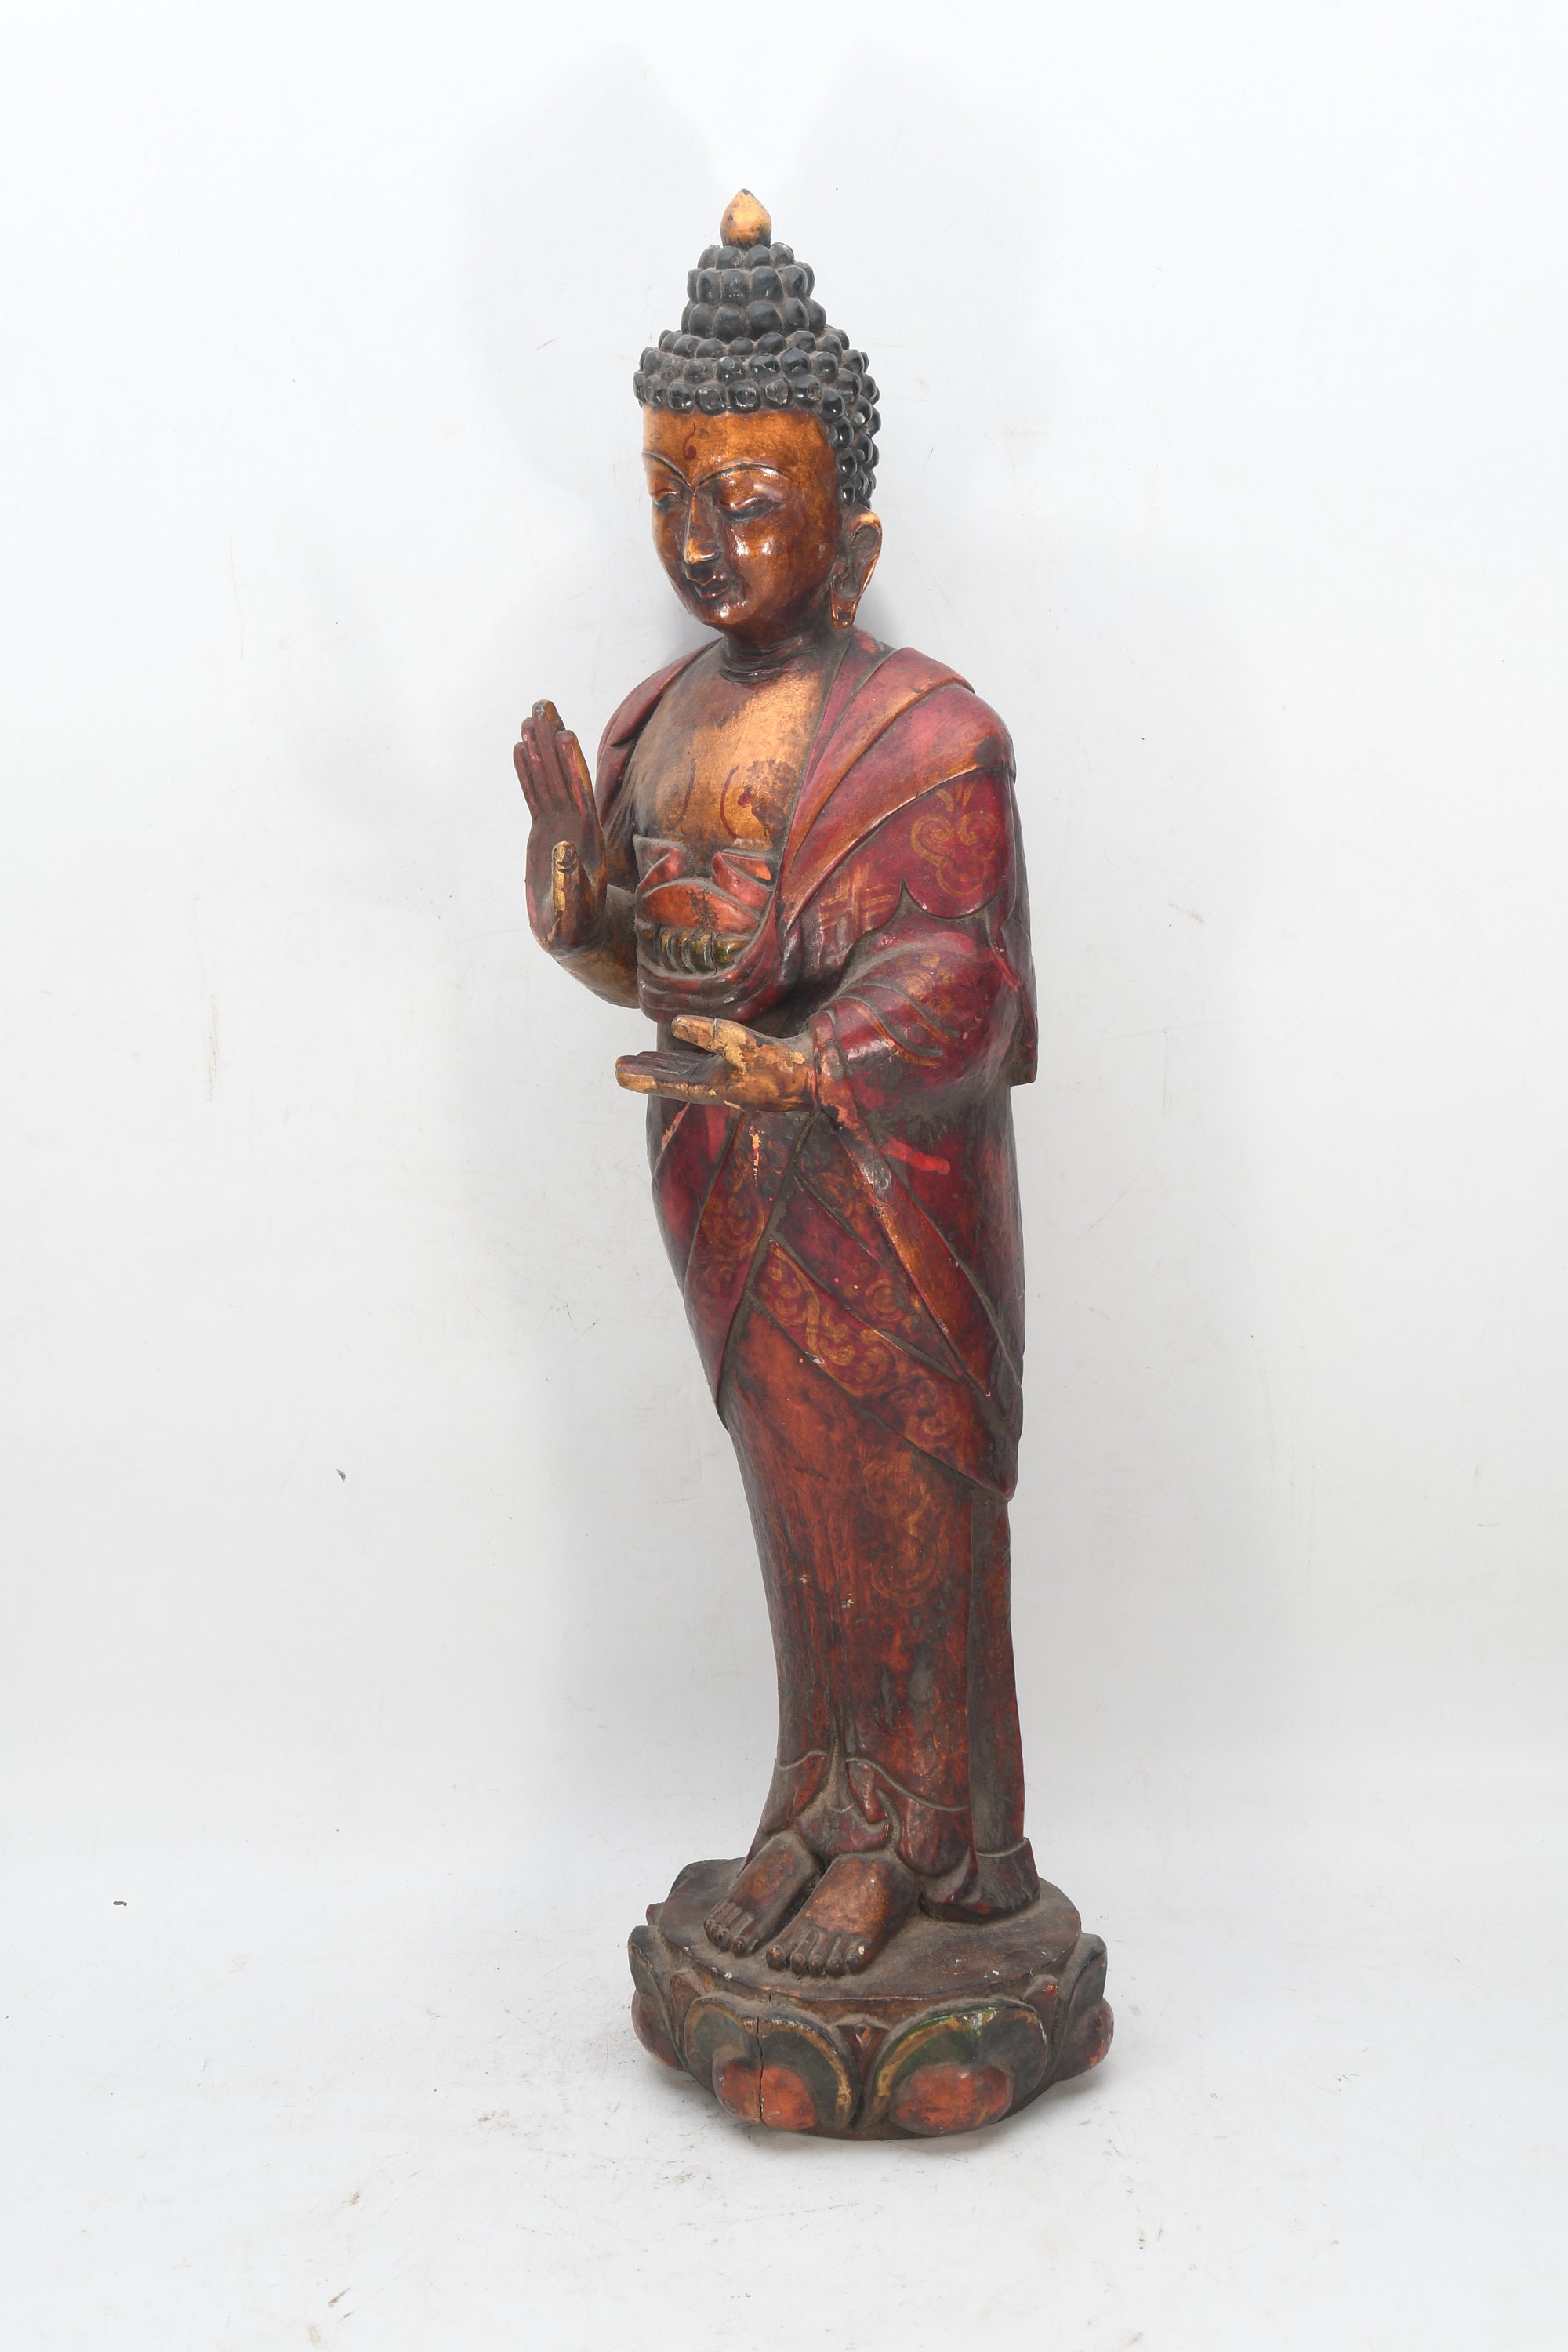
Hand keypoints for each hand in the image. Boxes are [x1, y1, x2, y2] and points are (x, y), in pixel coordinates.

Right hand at [513, 700, 606, 955]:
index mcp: (586, 840)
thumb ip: (570, 882)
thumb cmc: (575, 927)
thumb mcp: (573, 909)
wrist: (574, 936)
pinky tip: (520, 748)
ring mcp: (560, 825)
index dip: (572, 765)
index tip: (564, 735)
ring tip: (531, 715)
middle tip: (544, 704)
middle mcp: (576, 826)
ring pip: (550, 779)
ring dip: (541, 747)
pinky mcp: (545, 831)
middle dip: (554, 740)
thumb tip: (565, 850)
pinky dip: (529, 771)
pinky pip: (536, 794)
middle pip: (565, 775)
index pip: (579, 794)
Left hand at [616, 1017, 815, 1110]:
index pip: (668, 1082)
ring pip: (687, 1073)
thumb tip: (675, 1023)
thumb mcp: (744, 1045)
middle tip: (618, 1066)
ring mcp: (730, 1079)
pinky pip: (705, 1065)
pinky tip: (686, 1053)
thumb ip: (710, 1034)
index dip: (642, 1077)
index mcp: (712, 1086)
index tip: (617, 1072)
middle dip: (646, 1072)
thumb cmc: (781, 1064)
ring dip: (663, 1067)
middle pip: (672, 1079)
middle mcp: (717, 1086)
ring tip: (641, 1060)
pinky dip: (688, 1059)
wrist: (815, 1077)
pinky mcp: (743, 1070)